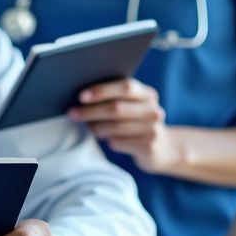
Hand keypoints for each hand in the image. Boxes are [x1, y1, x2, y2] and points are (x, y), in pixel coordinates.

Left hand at [69, 78, 184, 173]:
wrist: (163, 148)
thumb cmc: (135, 122)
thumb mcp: (131, 107)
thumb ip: (114, 98)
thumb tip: (81, 97)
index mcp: (147, 94)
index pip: (125, 87)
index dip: (102, 90)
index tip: (81, 96)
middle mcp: (153, 110)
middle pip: (117, 108)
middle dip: (91, 110)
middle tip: (72, 113)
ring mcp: (153, 129)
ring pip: (115, 127)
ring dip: (95, 127)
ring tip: (85, 126)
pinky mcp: (148, 147)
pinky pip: (119, 142)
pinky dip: (107, 140)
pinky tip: (102, 138)